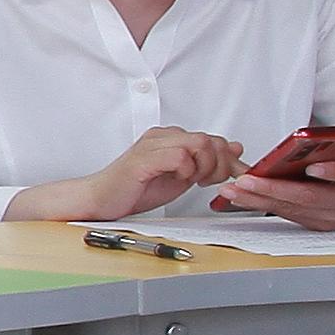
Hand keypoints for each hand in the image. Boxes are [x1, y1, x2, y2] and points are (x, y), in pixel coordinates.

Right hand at [42, 125, 242, 223]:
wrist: (100, 199)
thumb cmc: (135, 189)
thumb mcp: (181, 177)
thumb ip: (206, 163)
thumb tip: (234, 149)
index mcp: (171, 138)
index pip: (214, 139)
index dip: (229, 161)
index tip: (230, 179)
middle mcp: (163, 136)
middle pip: (210, 140)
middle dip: (219, 166)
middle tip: (207, 183)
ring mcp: (153, 144)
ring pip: (199, 144)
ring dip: (203, 168)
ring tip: (191, 181)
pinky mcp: (145, 158)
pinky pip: (180, 156)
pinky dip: (186, 170)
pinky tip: (179, 179)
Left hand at [206, 159, 334, 229]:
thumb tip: (309, 138)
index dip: (334, 173)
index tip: (313, 167)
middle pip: (311, 198)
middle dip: (274, 189)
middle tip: (246, 181)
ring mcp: (334, 218)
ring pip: (294, 210)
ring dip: (259, 200)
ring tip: (233, 190)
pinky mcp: (319, 224)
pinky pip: (288, 215)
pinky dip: (262, 205)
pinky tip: (242, 198)